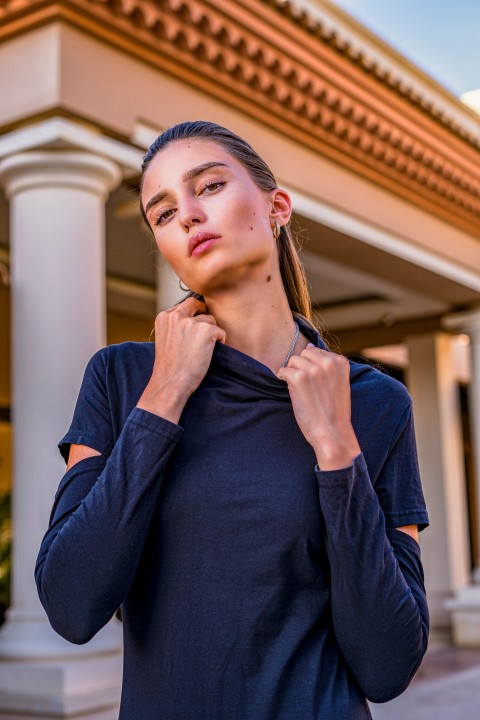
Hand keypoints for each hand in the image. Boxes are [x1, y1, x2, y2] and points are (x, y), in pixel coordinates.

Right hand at [137, 297, 225, 422]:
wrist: (171, 383)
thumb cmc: (169, 367)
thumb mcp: (165, 339)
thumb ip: (175, 326)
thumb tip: (195, 319)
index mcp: (164, 317)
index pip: (183, 306)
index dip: (190, 316)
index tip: (192, 329)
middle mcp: (176, 315)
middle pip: (196, 304)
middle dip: (203, 314)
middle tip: (206, 330)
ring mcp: (192, 322)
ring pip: (210, 320)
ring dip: (210, 333)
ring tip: (202, 351)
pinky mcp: (206, 330)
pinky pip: (221, 332)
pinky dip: (219, 342)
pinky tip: (208, 355)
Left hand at [277, 345, 360, 470]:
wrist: (332, 433)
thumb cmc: (334, 412)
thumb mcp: (339, 383)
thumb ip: (327, 364)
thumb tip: (309, 345)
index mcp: (340, 362)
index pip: (317, 352)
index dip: (312, 368)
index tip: (316, 385)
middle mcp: (328, 362)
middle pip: (304, 354)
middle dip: (301, 367)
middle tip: (307, 388)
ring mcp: (313, 370)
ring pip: (292, 361)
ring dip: (292, 375)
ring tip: (301, 392)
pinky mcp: (298, 379)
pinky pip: (282, 371)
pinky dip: (283, 381)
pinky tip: (293, 394)